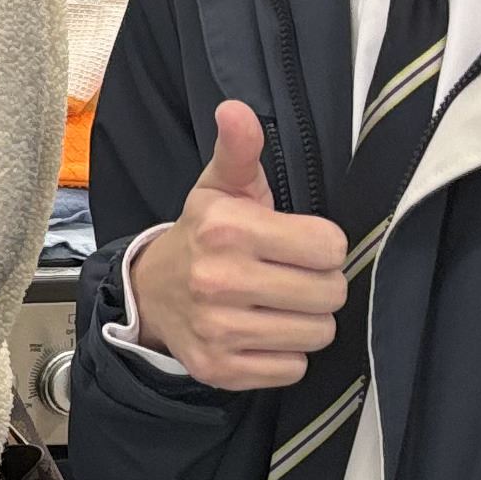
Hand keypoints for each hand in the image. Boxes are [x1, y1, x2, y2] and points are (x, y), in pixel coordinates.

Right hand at [127, 100, 348, 391]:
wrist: (150, 293)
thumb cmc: (203, 236)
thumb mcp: (220, 188)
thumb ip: (240, 149)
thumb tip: (235, 109)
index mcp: (228, 229)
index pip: (330, 246)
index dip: (321, 246)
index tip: (297, 245)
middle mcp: (220, 280)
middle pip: (330, 293)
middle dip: (319, 285)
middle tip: (291, 277)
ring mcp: (219, 329)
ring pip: (317, 333)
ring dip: (305, 321)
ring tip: (278, 305)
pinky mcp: (221, 369)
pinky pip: (293, 368)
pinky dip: (285, 355)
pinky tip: (262, 333)